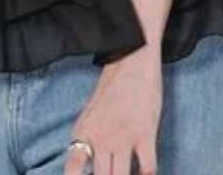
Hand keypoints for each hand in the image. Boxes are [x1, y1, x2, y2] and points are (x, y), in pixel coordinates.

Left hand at [63, 45, 162, 173]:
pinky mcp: (145, 134)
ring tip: (128, 173)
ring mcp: (123, 137)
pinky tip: (147, 172)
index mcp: (84, 132)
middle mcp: (101, 138)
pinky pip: (148, 168)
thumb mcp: (90, 113)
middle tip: (113, 173)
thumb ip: (88, 140)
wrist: (131, 58)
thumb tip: (88, 166)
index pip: (73, 168)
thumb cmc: (112, 86)